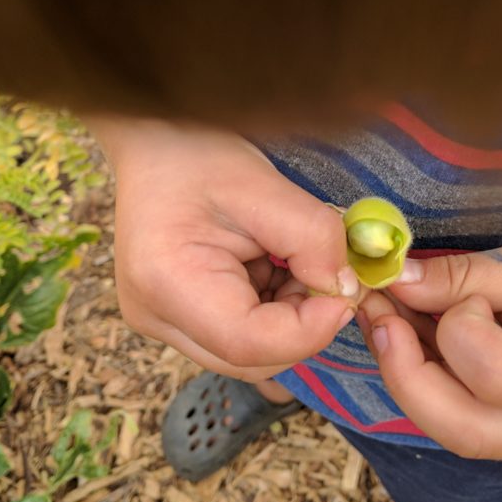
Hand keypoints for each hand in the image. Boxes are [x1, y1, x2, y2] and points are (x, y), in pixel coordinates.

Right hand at [88, 117, 358, 380]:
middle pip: (248, 358)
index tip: (346, 292)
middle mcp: (154, 315)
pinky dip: (268, 313)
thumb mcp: (265, 185)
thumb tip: (346, 289)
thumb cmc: (201, 154)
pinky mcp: (173, 318)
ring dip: (286, 319)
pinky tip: (268, 267)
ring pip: (246, 354)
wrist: (156, 142)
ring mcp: (159, 321)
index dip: (309, 329)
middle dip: (302, 325)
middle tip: (324, 272)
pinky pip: (234, 337)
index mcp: (167, 282)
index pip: (248, 343)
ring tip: (289, 260)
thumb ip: (314, 239)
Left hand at [357, 204, 501, 458]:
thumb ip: (464, 277)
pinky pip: (457, 410)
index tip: (465, 290)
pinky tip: (403, 329)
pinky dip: (423, 372)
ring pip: (449, 426)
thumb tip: (392, 281)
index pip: (487, 372)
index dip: (456, 324)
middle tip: (375, 312)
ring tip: (380, 314)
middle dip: (402, 370)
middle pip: (457, 427)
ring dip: (403, 370)